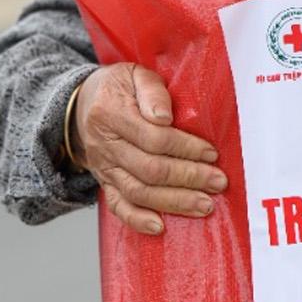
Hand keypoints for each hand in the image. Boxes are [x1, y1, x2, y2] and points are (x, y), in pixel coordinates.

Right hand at [71, 63, 226, 234]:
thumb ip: (152, 91)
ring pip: (138, 191)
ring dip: (174, 201)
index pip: (152, 138)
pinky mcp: (104, 183)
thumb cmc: (119, 87)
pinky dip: (137, 219)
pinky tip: (160, 227)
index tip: (211, 153)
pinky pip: (118, 206)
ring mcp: (103, 167)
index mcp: (111, 114)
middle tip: (218, 182)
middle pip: (149, 169)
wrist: (83, 104)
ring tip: (204, 205)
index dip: (185, 148)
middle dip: (188, 178)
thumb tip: (165, 116)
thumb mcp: (134, 74)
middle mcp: (105, 145)